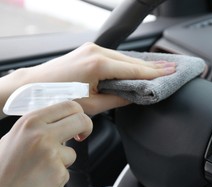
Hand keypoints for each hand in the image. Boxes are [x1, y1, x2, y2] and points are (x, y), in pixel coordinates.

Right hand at [0, 101, 91, 186]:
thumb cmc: (2, 174)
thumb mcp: (14, 139)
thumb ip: (37, 129)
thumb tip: (60, 122)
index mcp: (29, 122)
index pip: (68, 106)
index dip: (78, 115)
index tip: (77, 124)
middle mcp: (41, 134)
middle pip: (81, 120)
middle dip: (86, 129)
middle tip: (81, 137)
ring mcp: (51, 153)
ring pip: (72, 153)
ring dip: (62, 164)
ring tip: (39, 173)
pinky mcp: (58, 173)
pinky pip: (66, 174)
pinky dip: (56, 181)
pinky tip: (39, 184)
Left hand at [30, 42, 176, 114]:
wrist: (33, 87)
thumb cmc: (57, 98)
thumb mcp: (91, 105)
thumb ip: (117, 99)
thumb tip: (133, 96)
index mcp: (99, 65)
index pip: (135, 70)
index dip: (155, 73)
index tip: (171, 71)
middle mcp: (96, 52)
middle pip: (132, 60)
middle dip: (152, 66)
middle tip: (172, 67)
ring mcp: (91, 49)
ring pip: (124, 57)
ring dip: (141, 64)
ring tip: (159, 68)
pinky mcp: (88, 51)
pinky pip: (114, 56)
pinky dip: (127, 63)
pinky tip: (137, 66)